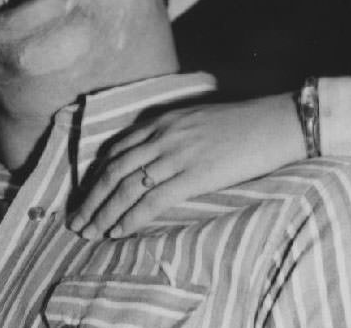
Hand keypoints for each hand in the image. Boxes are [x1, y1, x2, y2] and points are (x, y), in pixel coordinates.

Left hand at [67, 94, 304, 239]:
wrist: (274, 122)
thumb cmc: (241, 122)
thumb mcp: (197, 118)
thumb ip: (171, 132)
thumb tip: (152, 156)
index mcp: (164, 119)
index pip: (117, 148)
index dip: (95, 175)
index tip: (85, 195)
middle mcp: (164, 134)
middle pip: (115, 169)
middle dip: (91, 197)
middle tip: (77, 220)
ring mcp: (178, 154)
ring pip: (128, 186)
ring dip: (104, 211)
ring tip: (90, 231)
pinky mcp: (195, 174)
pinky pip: (153, 199)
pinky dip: (131, 217)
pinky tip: (119, 230)